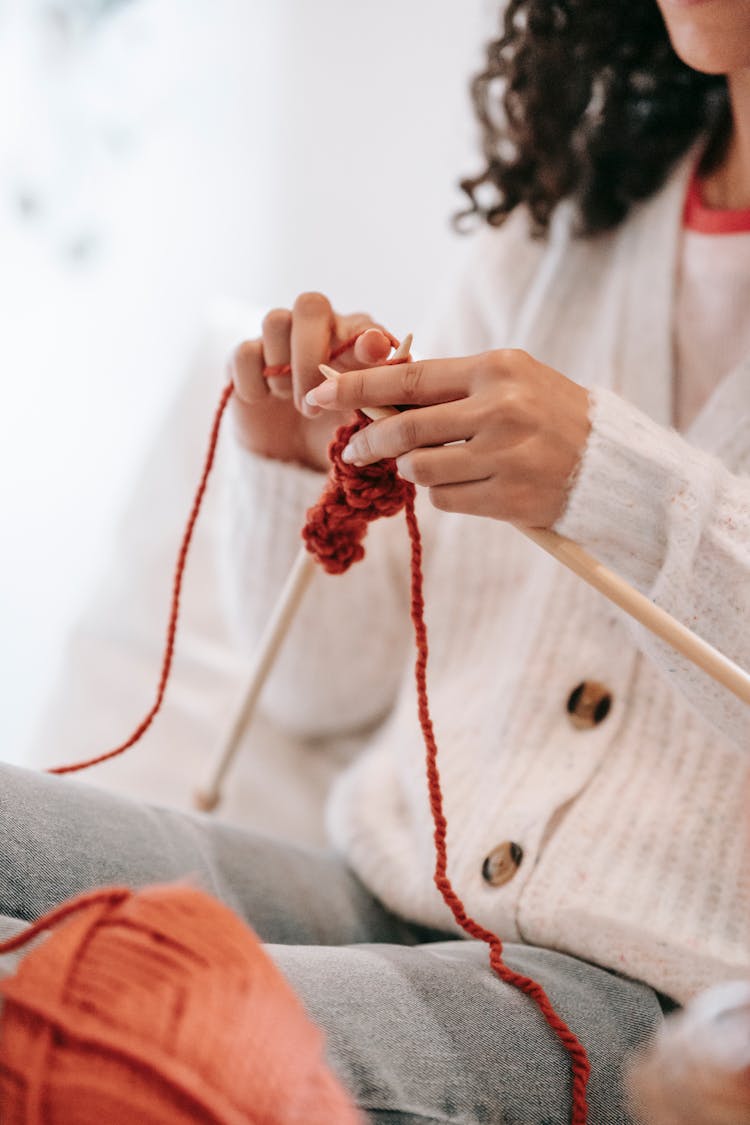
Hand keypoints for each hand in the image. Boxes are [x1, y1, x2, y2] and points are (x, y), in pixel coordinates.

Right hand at [228, 292, 394, 471]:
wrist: (296, 453)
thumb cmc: (336, 425)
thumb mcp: (363, 416)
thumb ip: (379, 388)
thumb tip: (389, 355)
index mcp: (353, 340)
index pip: (362, 325)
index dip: (367, 338)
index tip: (374, 355)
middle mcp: (316, 330)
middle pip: (309, 305)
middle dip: (311, 356)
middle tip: (315, 404)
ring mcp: (278, 341)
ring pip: (274, 321)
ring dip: (284, 369)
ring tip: (296, 406)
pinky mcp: (245, 359)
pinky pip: (244, 354)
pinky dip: (254, 383)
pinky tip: (265, 401)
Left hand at [305, 349, 590, 526]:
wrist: (608, 461)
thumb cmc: (546, 414)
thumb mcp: (504, 381)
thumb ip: (447, 386)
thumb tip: (375, 396)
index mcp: (494, 370)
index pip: (408, 377)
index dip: (356, 388)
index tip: (318, 394)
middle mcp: (500, 409)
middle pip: (406, 428)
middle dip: (368, 442)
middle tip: (353, 451)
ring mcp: (506, 456)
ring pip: (420, 470)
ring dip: (410, 471)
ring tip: (431, 465)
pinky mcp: (510, 497)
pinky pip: (446, 500)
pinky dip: (444, 495)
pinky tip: (469, 485)